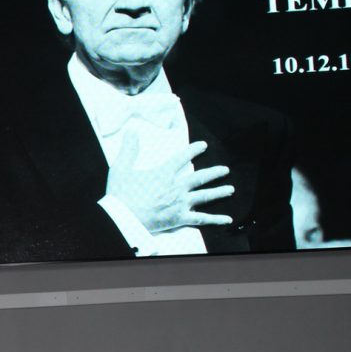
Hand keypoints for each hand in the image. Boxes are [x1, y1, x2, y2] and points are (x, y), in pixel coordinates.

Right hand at [106, 134, 234, 233]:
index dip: (193, 150)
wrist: (123, 218)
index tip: (202, 146)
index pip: (182, 158)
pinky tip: (226, 219)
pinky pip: (201, 218)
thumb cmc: (121, 195)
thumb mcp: (121, 168)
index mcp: (163, 174)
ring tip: (230, 189)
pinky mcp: (180, 218)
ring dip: (219, 192)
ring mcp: (180, 203)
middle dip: (214, 173)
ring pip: (204, 196)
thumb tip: (131, 132)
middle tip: (224, 170)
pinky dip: (215, 219)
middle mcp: (176, 187)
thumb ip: (129, 150)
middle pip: (200, 177)